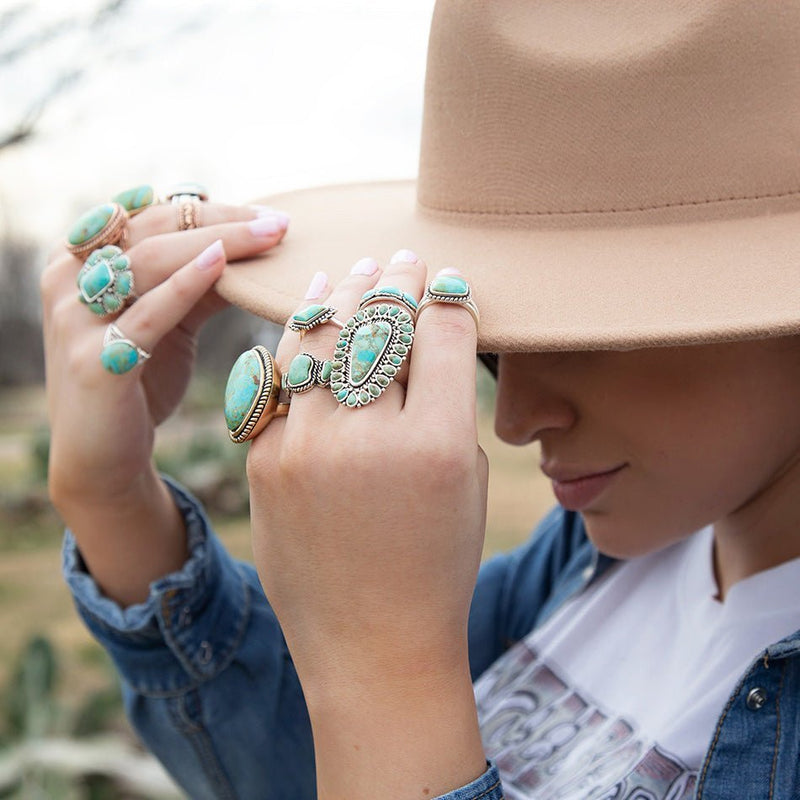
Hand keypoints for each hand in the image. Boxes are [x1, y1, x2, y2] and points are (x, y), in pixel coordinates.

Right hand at [42, 202, 287, 602]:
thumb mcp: (169, 321)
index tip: (266, 214)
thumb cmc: (140, 381)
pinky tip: (220, 265)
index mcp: (80, 261)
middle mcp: (69, 280)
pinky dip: (184, 285)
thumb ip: (199, 283)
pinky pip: (146, 314)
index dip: (210, 209)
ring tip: (268, 236)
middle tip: (280, 223)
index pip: (150, 215)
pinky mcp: (93, 361)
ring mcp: (75, 319)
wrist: (104, 455)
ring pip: (150, 260)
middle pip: (153, 230)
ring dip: (216, 241)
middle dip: (222, 220)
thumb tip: (255, 247)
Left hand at [247, 254, 488, 797]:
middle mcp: (371, 439)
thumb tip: (426, 338)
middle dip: (395, 283)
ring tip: (355, 272)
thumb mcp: (467, 483)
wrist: (371, 645)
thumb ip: (449, 406)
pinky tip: (310, 316)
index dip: (447, 296)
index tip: (445, 279)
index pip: (442, 333)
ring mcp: (307, 447)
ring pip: (322, 340)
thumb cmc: (436, 566)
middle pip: (380, 325)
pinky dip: (297, 343)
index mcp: (441, 445)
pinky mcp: (263, 461)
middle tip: (402, 260)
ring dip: (342, 297)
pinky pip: (280, 379)